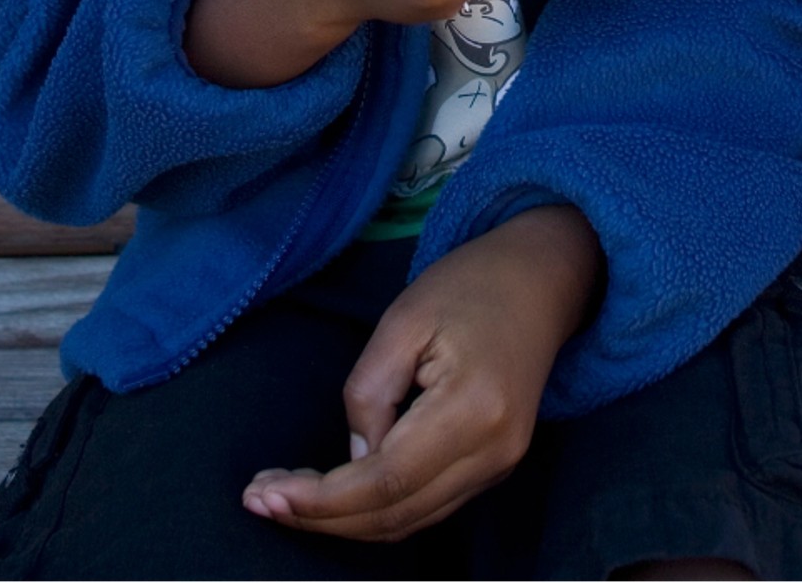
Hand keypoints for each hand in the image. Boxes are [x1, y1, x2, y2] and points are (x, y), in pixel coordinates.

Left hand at [242, 206, 602, 541]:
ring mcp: (500, 464)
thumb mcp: (403, 321)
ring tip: (282, 499)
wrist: (543, 281)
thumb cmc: (470, 286)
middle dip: (320, 518)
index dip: (321, 499)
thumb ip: (369, 392)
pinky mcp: (495, 465)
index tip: (264, 495)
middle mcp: (494, 452)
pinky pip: (427, 506)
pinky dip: (375, 509)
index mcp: (472, 411)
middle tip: (258, 500)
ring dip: (343, 521)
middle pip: (396, 514)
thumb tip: (350, 457)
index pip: (385, 480)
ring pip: (410, 520)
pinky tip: (332, 493)